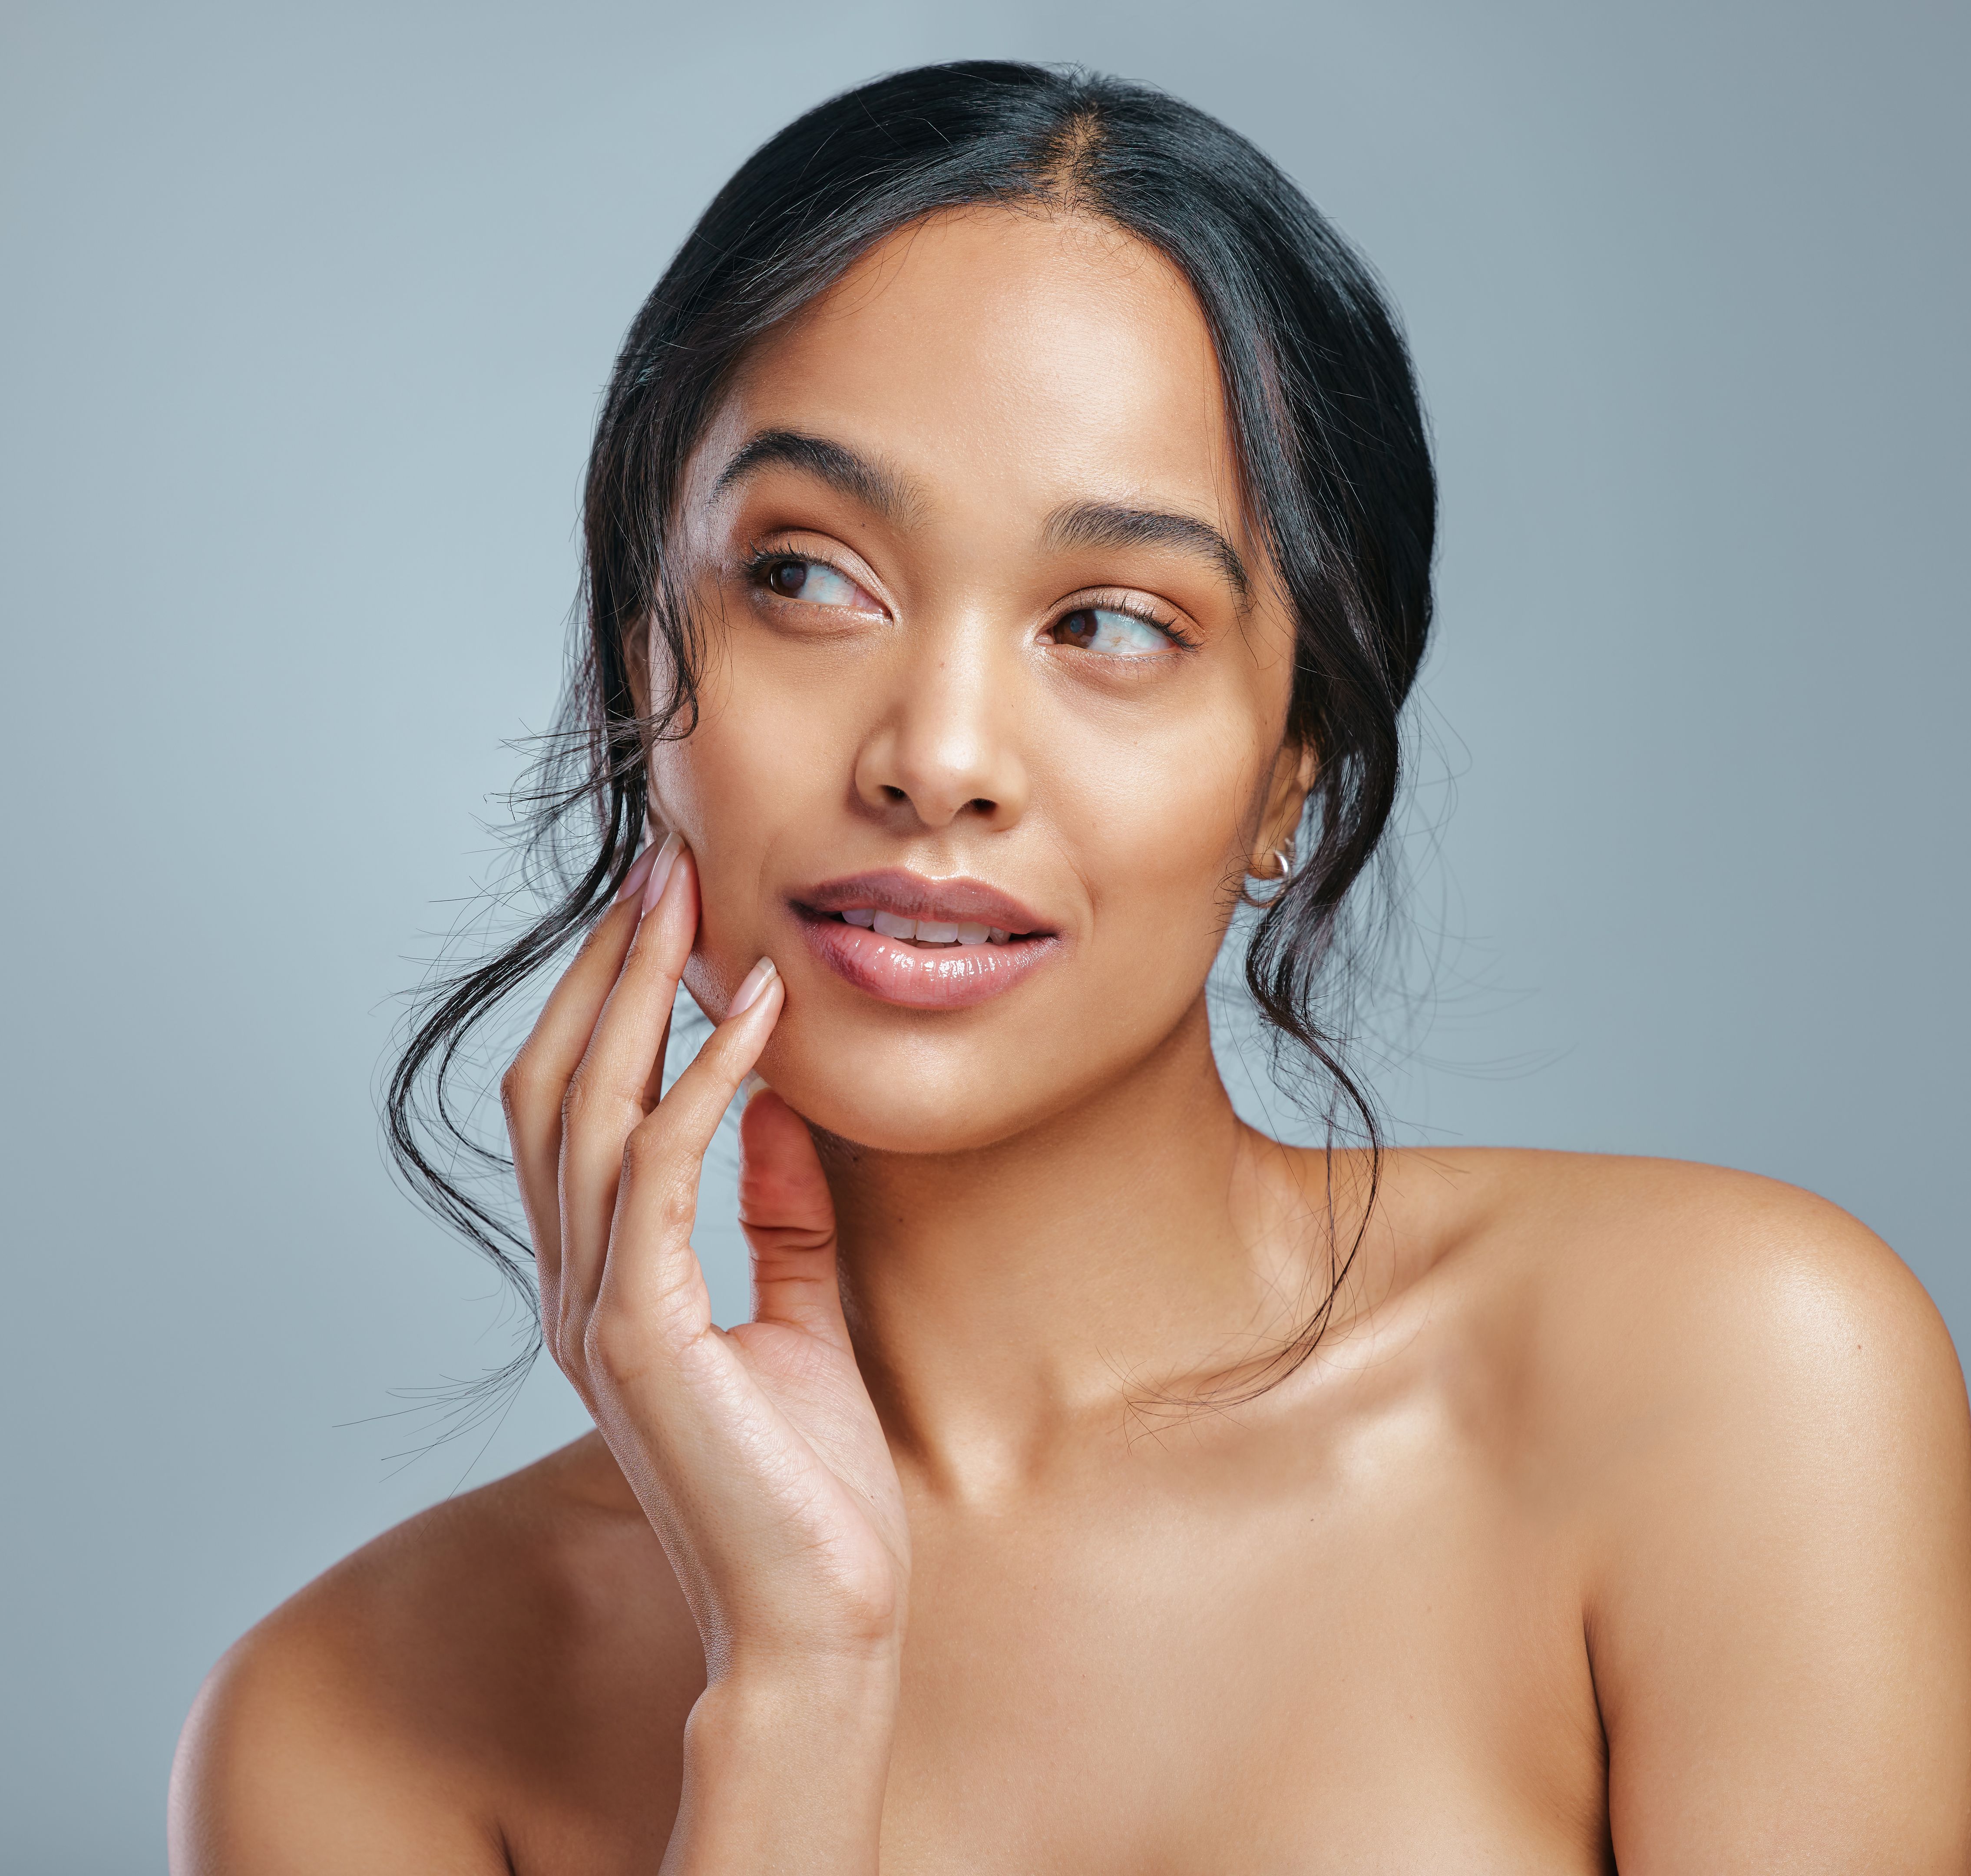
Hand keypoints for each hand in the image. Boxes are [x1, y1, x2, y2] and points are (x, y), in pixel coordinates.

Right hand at [500, 834, 909, 1676]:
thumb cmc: (807, 1482)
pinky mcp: (643, 1333)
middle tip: (664, 865)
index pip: (577, 1108)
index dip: (609, 1001)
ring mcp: (596, 1310)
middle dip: (605, 967)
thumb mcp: (797, 1313)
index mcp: (604, 1281)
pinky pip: (658, 1171)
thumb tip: (784, 1101)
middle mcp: (576, 1286)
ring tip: (693, 902)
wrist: (821, 1615)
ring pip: (585, 1109)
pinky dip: (705, 1080)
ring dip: (638, 994)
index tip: (669, 911)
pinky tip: (755, 1014)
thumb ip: (776, 1213)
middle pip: (556, 1085)